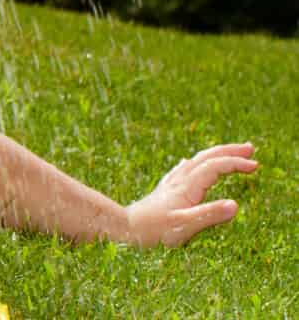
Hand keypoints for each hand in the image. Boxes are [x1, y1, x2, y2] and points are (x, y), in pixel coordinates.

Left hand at [125, 142, 258, 246]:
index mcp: (186, 187)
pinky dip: (193, 164)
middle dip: (228, 152)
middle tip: (250, 148)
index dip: (235, 164)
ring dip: (214, 155)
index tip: (255, 165)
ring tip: (228, 153)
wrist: (123, 229)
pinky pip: (181, 170)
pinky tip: (187, 164)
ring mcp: (170, 185)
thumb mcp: (184, 226)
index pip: (214, 167)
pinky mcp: (163, 192)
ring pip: (195, 162)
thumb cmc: (152, 231)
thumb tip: (236, 205)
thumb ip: (209, 215)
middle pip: (205, 158)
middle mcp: (178, 181)